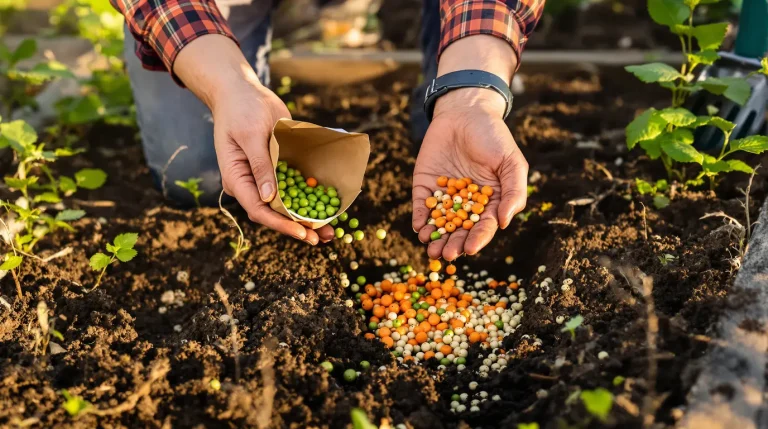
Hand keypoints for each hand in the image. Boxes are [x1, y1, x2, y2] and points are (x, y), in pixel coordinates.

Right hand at [174, 35, 332, 243]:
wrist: (241, 92)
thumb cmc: (241, 109)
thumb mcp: (250, 135)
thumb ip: (260, 165)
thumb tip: (268, 197)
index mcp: (237, 178)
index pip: (258, 210)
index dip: (281, 224)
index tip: (303, 232)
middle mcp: (250, 184)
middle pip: (273, 214)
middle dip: (297, 227)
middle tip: (323, 238)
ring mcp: (263, 178)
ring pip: (284, 205)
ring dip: (306, 218)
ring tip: (330, 232)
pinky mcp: (276, 170)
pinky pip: (292, 189)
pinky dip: (308, 199)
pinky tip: (327, 208)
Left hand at [412, 88, 528, 259]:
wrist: (466, 111)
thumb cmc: (494, 137)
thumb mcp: (511, 162)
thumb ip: (513, 192)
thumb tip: (504, 222)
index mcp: (490, 202)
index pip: (483, 227)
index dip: (477, 239)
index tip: (469, 250)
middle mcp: (467, 204)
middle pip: (459, 230)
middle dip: (453, 244)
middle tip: (446, 255)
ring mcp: (445, 196)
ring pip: (440, 223)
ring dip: (435, 237)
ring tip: (431, 249)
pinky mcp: (425, 186)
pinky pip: (422, 206)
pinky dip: (420, 218)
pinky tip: (419, 228)